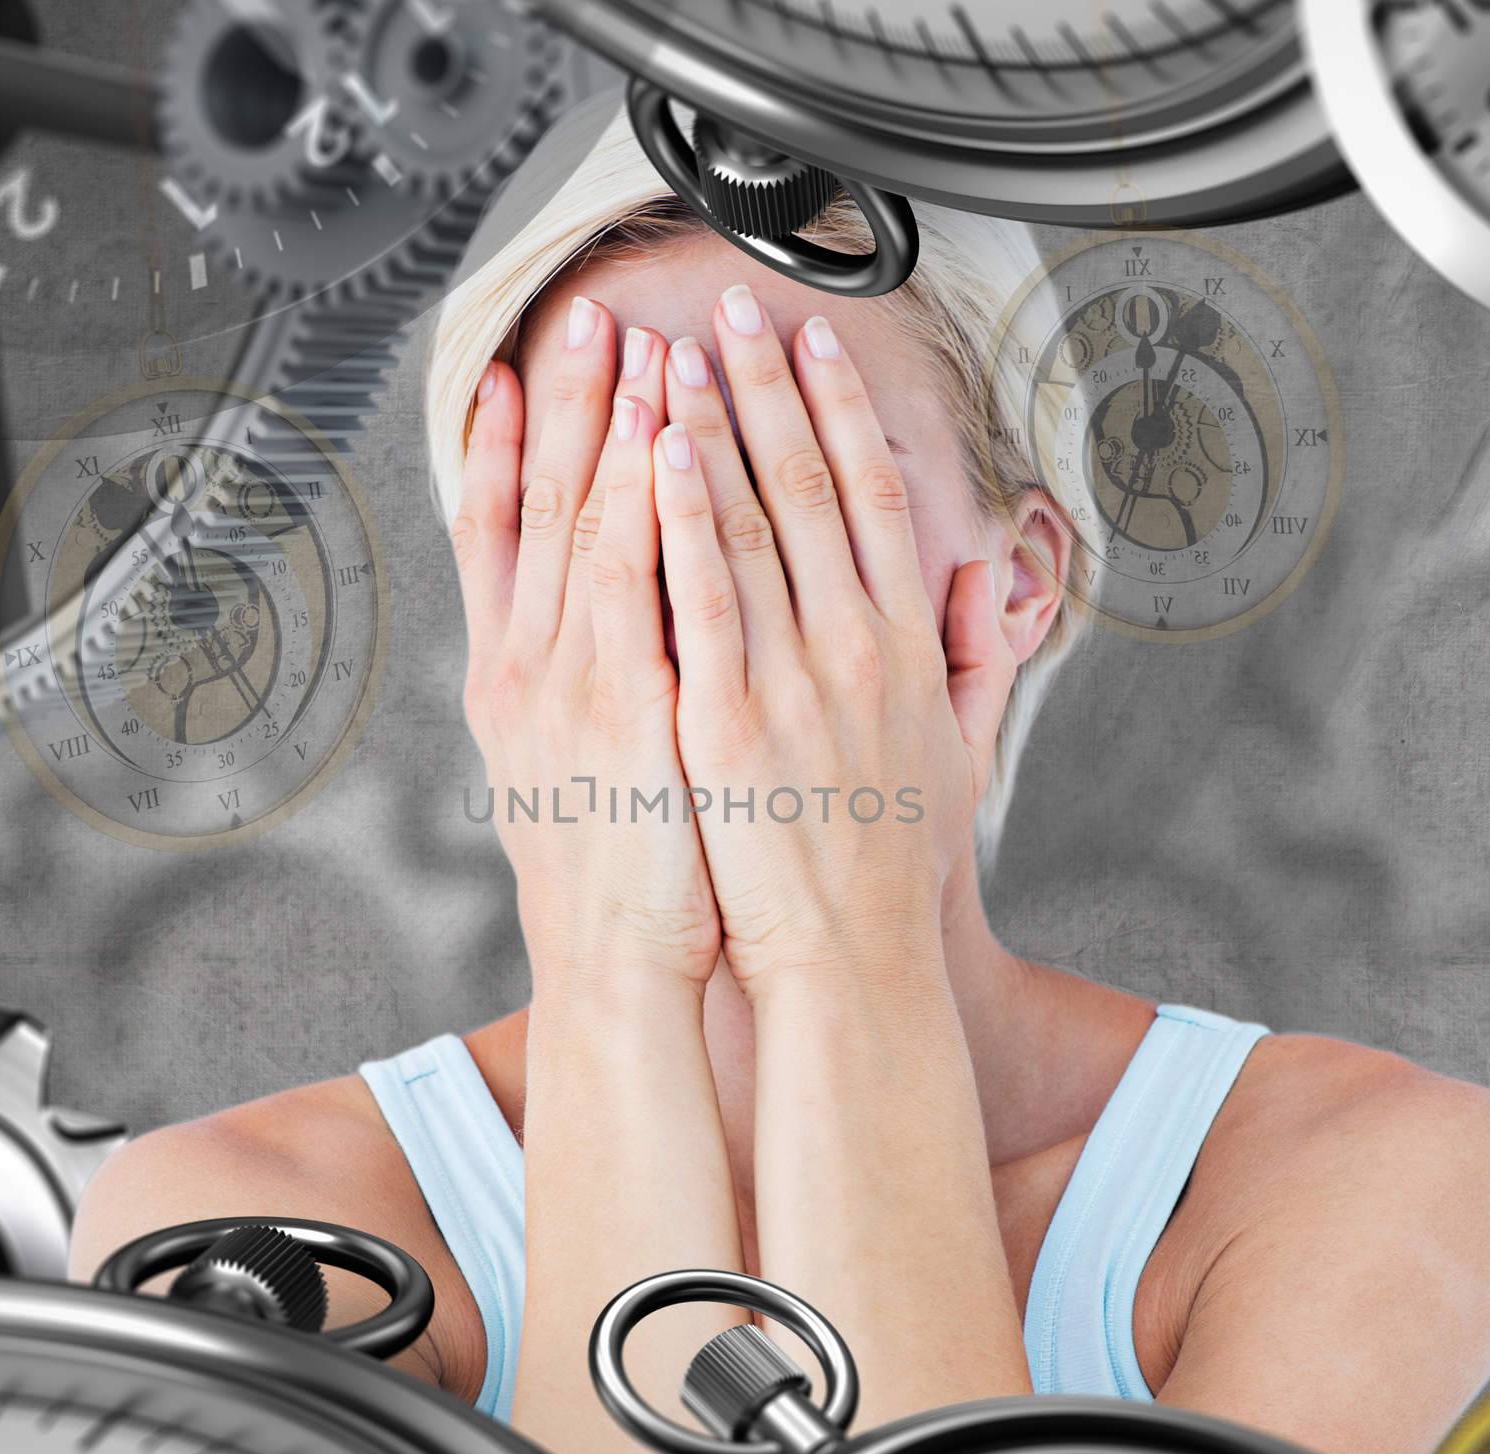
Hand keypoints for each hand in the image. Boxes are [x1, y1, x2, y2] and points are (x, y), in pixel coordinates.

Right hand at [450, 299, 720, 991]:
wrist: (615, 968)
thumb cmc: (615, 874)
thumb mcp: (575, 770)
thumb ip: (589, 684)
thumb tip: (610, 628)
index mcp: (515, 678)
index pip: (496, 535)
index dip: (501, 446)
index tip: (513, 371)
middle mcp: (528, 668)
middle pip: (535, 507)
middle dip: (559, 405)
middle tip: (579, 314)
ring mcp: (571, 685)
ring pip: (581, 527)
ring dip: (606, 426)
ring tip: (629, 340)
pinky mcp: (626, 711)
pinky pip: (634, 586)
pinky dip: (640, 506)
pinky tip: (659, 438)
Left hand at [652, 286, 1015, 997]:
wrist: (853, 958)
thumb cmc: (895, 864)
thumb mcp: (963, 757)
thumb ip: (979, 662)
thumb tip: (986, 584)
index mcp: (906, 644)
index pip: (872, 496)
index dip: (840, 409)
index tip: (815, 343)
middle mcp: (855, 643)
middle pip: (809, 485)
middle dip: (771, 386)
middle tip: (735, 306)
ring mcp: (791, 676)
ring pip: (749, 523)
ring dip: (714, 426)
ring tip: (682, 349)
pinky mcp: (726, 719)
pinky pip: (699, 597)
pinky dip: (678, 519)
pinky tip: (656, 452)